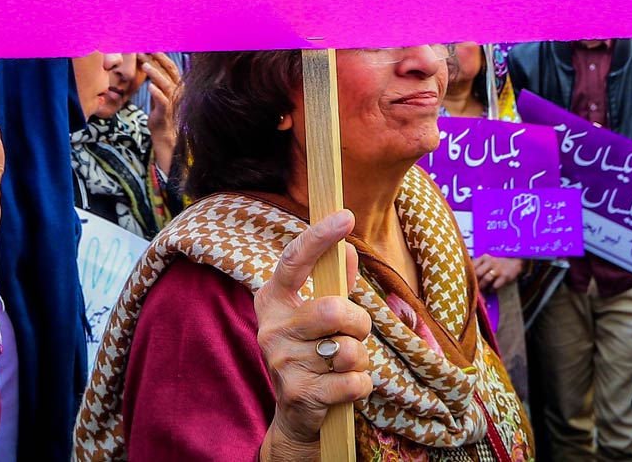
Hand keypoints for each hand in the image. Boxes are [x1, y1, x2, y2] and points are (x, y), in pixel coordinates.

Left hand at [145, 52, 182, 176]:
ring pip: (166, 83)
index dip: (160, 56)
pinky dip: (157, 92)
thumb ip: (157, 79)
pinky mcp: (166, 112)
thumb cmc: (161, 111)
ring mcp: (173, 100)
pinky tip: (149, 86)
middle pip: (169, 71)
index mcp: (176, 84)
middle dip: (158, 59)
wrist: (165, 133)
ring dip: (155, 73)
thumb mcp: (159, 92)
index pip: (170, 66)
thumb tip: (148, 62)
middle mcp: (177, 90)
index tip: (149, 47)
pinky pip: (163, 100)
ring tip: (144, 65)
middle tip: (145, 50)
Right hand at [256, 211, 373, 458]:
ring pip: (349, 349)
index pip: (294, 260)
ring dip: (360, 358)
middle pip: (333, 310)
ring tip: (344, 364)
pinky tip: (344, 388)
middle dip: (358, 323)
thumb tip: (348, 249)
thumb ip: (334, 283)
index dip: (319, 237)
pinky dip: (361, 385)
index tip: (346, 216)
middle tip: (355, 334)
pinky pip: (354, 381)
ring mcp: (282, 363)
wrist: (295, 416)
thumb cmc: (312, 353)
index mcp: (272, 301)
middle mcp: (271, 329)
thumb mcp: (318, 316)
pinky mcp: (300, 394)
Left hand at [473, 255, 523, 290]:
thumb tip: (468, 276)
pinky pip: (495, 286)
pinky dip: (491, 290)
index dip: (468, 274)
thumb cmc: (499, 261)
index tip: (466, 280)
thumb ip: (479, 265)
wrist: (516, 260)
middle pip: (478, 273)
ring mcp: (498, 269)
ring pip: (485, 280)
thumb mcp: (488, 259)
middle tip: (473, 287)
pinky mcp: (505, 276)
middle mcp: (490, 262)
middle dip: (475, 282)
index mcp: (484, 257)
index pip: (472, 266)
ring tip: (482, 289)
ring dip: (482, 287)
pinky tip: (491, 290)